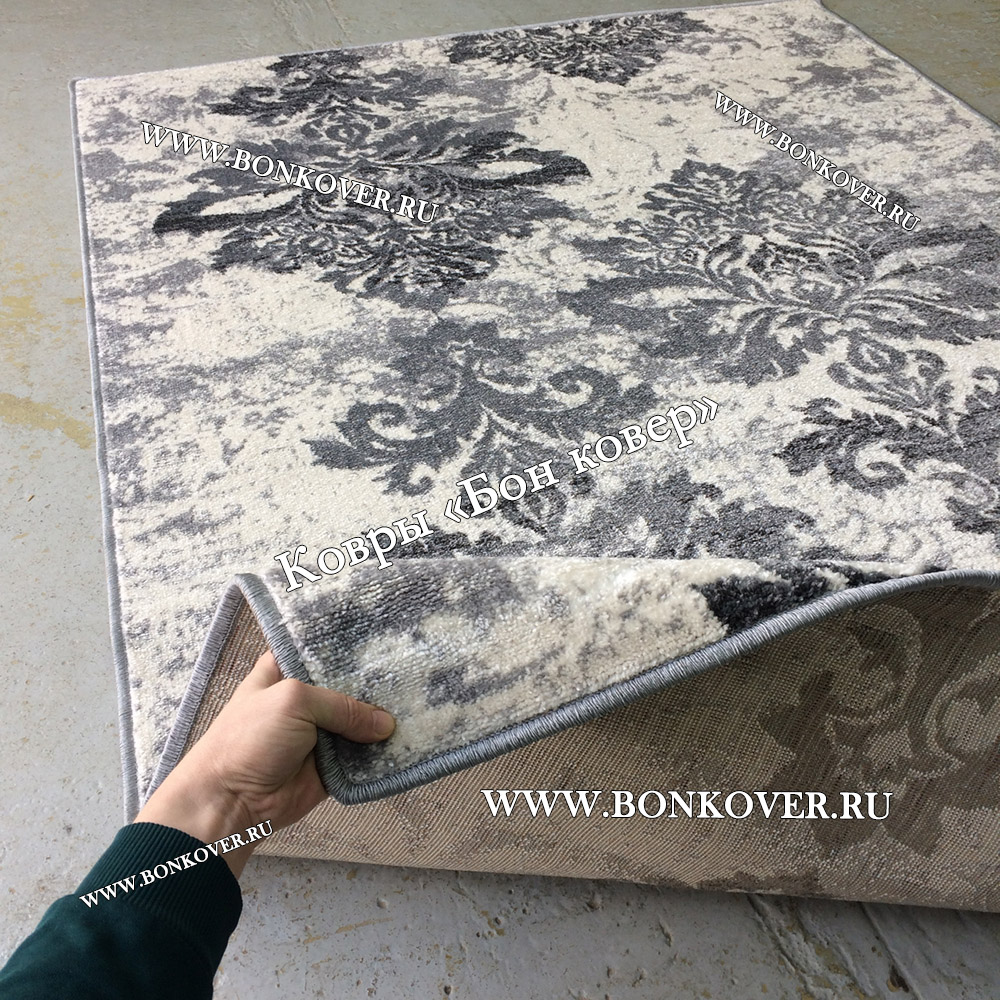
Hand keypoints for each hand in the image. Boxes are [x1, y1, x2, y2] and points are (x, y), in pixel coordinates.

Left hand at [134, 650, 394, 876]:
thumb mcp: (293, 702)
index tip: (384, 633)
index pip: (320, 648)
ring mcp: (319, 734)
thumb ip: (342, 706)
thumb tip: (386, 725)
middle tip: (413, 667)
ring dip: (382, 719)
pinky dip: (381, 752)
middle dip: (375, 681)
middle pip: (347, 686)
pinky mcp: (332, 766)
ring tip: (420, 702)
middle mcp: (304, 699)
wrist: (231, 802)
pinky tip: (411, 738)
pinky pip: (362, 757)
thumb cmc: (250, 738)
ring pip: (359, 722)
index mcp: (286, 672)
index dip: (347, 642)